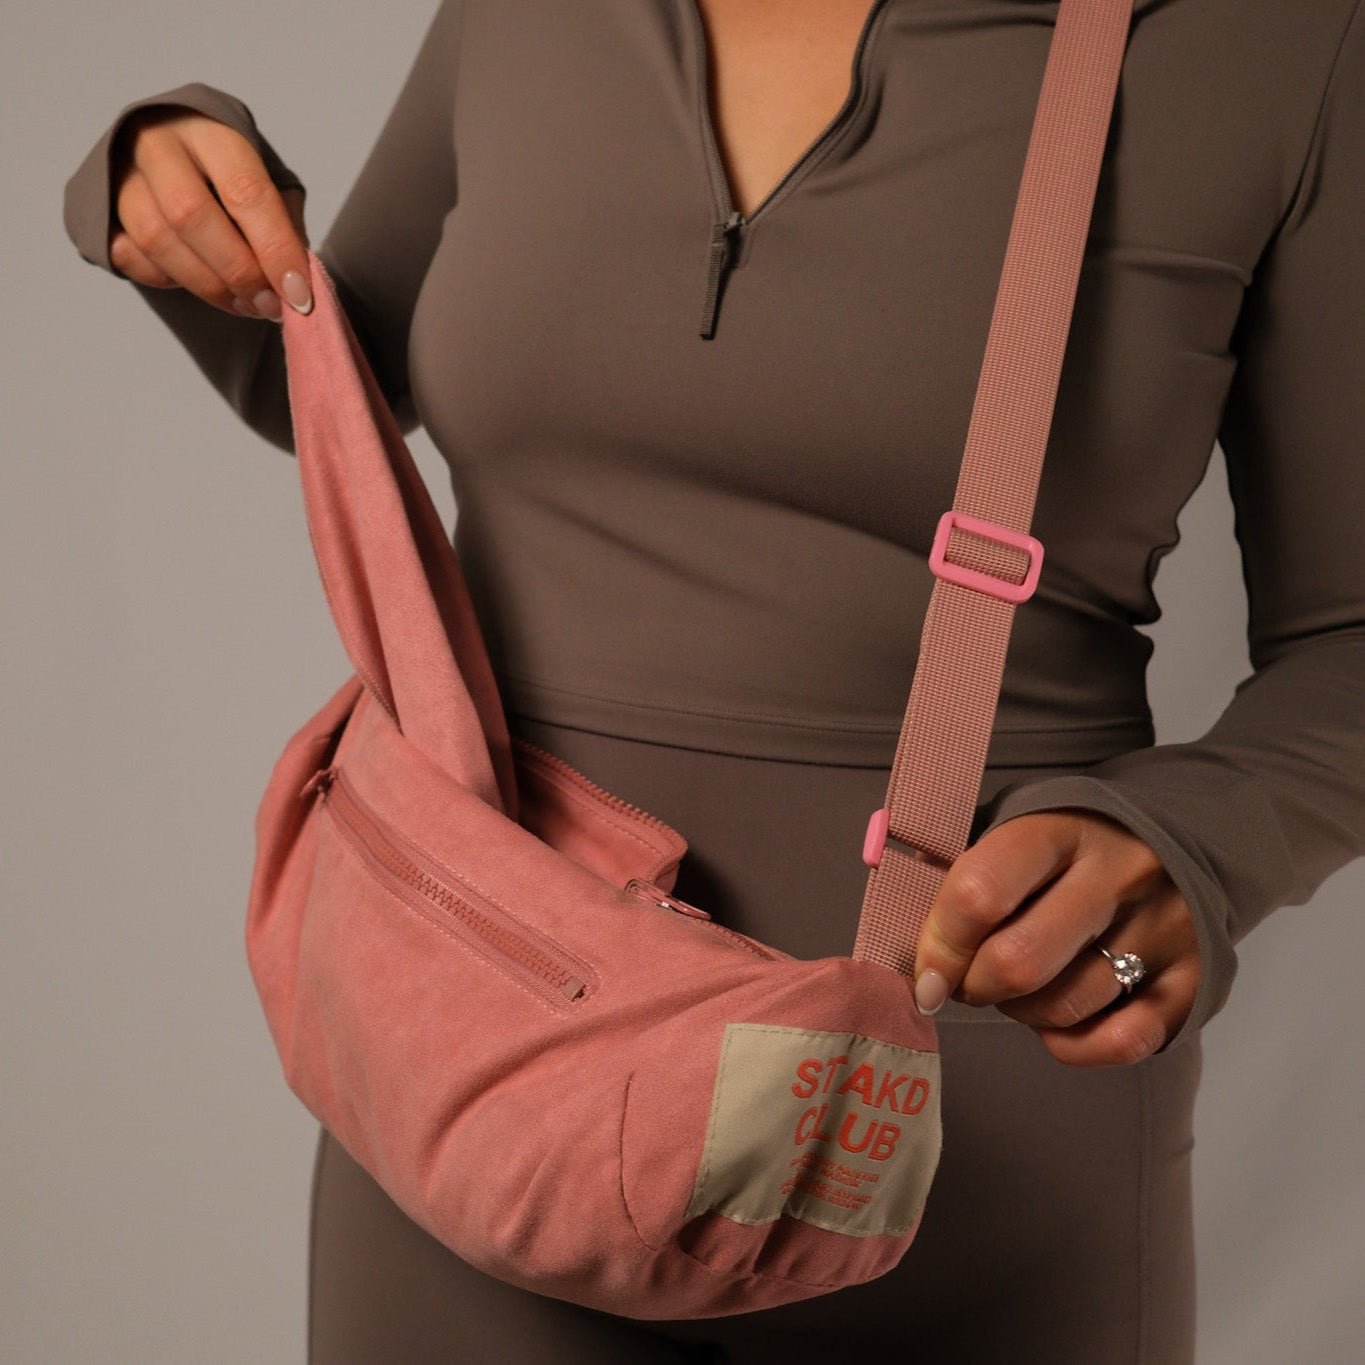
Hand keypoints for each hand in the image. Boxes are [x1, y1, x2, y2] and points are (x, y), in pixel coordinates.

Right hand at [107, 103, 310, 321]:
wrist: (172, 150)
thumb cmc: (231, 170)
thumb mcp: (269, 181)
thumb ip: (285, 225)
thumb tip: (298, 282)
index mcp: (209, 129)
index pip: (244, 191)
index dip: (274, 248)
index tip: (299, 295)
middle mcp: (157, 143)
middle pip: (191, 215)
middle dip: (237, 272)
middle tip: (269, 305)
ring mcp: (120, 174)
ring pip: (157, 240)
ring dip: (208, 285)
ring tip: (245, 305)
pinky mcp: (99, 209)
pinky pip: (131, 256)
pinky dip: (171, 281)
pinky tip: (202, 283)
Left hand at [912, 808, 1200, 1066]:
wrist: (1178, 843)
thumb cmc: (1070, 848)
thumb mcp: (1016, 829)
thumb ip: (960, 865)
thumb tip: (894, 901)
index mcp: (1058, 830)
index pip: (981, 890)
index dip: (939, 944)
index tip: (925, 975)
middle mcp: (1116, 876)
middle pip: (1020, 961)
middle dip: (975, 987)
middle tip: (967, 984)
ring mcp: (1162, 928)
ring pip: (1066, 1005)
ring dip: (1021, 1014)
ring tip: (1016, 992)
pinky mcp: (1193, 979)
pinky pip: (1123, 1042)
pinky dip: (1075, 1046)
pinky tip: (1057, 1023)